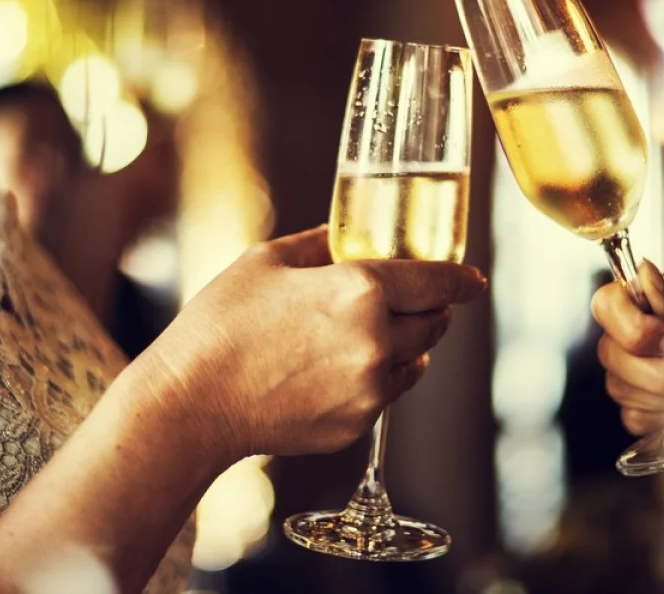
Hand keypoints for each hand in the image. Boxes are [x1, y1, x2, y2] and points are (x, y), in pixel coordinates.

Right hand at [142, 226, 486, 465]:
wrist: (191, 403)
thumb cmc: (220, 325)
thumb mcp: (267, 261)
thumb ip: (321, 245)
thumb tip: (347, 239)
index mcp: (360, 290)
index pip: (438, 282)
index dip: (462, 279)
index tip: (473, 280)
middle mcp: (376, 341)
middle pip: (434, 323)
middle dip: (432, 309)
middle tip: (417, 300)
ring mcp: (369, 388)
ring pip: (415, 360)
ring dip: (407, 343)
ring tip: (374, 334)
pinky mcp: (356, 423)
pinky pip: (388, 393)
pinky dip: (381, 377)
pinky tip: (347, 368)